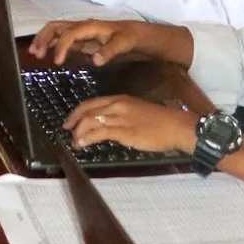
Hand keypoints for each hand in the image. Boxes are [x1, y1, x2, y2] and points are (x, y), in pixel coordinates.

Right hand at [31, 19, 160, 65]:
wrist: (132, 33)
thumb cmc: (126, 37)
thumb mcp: (122, 44)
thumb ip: (108, 52)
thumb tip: (95, 61)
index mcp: (89, 27)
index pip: (69, 34)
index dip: (61, 46)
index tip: (57, 62)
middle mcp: (80, 26)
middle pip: (55, 27)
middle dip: (43, 38)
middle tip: (36, 54)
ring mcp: (78, 32)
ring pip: (55, 31)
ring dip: (43, 40)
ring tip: (34, 53)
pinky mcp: (78, 38)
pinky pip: (59, 38)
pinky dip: (50, 44)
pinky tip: (45, 54)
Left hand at [64, 94, 193, 152]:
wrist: (176, 126)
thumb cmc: (161, 122)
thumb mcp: (136, 112)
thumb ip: (121, 116)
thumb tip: (107, 126)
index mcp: (120, 99)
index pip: (91, 103)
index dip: (76, 113)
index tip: (69, 122)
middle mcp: (117, 105)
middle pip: (87, 111)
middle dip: (73, 122)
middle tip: (67, 133)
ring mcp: (121, 117)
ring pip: (91, 121)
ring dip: (79, 133)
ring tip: (75, 143)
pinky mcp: (125, 130)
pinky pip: (100, 132)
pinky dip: (88, 138)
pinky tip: (83, 144)